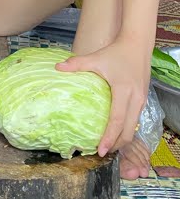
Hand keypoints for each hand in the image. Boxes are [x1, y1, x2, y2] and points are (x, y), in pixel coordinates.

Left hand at [56, 41, 149, 155]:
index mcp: (124, 92)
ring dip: (121, 139)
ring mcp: (141, 101)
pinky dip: (125, 129)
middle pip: (128, 131)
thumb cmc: (116, 53)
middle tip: (100, 153)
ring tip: (106, 147)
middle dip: (116, 145)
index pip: (117, 121)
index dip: (108, 137)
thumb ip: (76, 64)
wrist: (138, 45)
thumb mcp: (95, 58)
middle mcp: (136, 100)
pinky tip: (114, 132)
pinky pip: (134, 120)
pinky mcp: (142, 100)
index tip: (100, 150)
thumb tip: (57, 68)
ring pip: (133, 127)